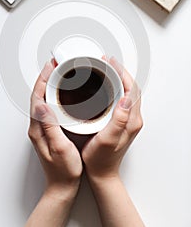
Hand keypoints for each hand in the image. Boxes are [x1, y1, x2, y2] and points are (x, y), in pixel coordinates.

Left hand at [28, 60, 82, 197]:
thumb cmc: (63, 170)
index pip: (37, 97)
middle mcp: (37, 126)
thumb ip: (50, 126)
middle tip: (55, 64)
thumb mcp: (59, 148)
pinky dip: (53, 94)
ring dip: (49, 84)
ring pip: (43, 99)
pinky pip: (49, 105)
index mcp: (38, 128)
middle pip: (38, 95)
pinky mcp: (49, 129)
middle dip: (45, 77)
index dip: (43, 80)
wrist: (62, 186)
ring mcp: (42, 127)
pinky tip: (62, 91)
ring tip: (58, 72)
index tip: (51, 66)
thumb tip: (42, 104)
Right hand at [82, 56, 142, 182]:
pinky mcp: (121, 121)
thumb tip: (125, 99)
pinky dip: (115, 87)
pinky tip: (105, 85)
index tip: (110, 62)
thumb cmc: (101, 159)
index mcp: (131, 121)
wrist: (101, 173)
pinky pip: (121, 98)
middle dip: (120, 72)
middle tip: (107, 62)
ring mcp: (127, 120)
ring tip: (106, 69)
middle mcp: (132, 118)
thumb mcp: (108, 139)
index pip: (131, 89)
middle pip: (131, 87)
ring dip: (118, 78)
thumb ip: (118, 120)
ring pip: (126, 91)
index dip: (122, 73)